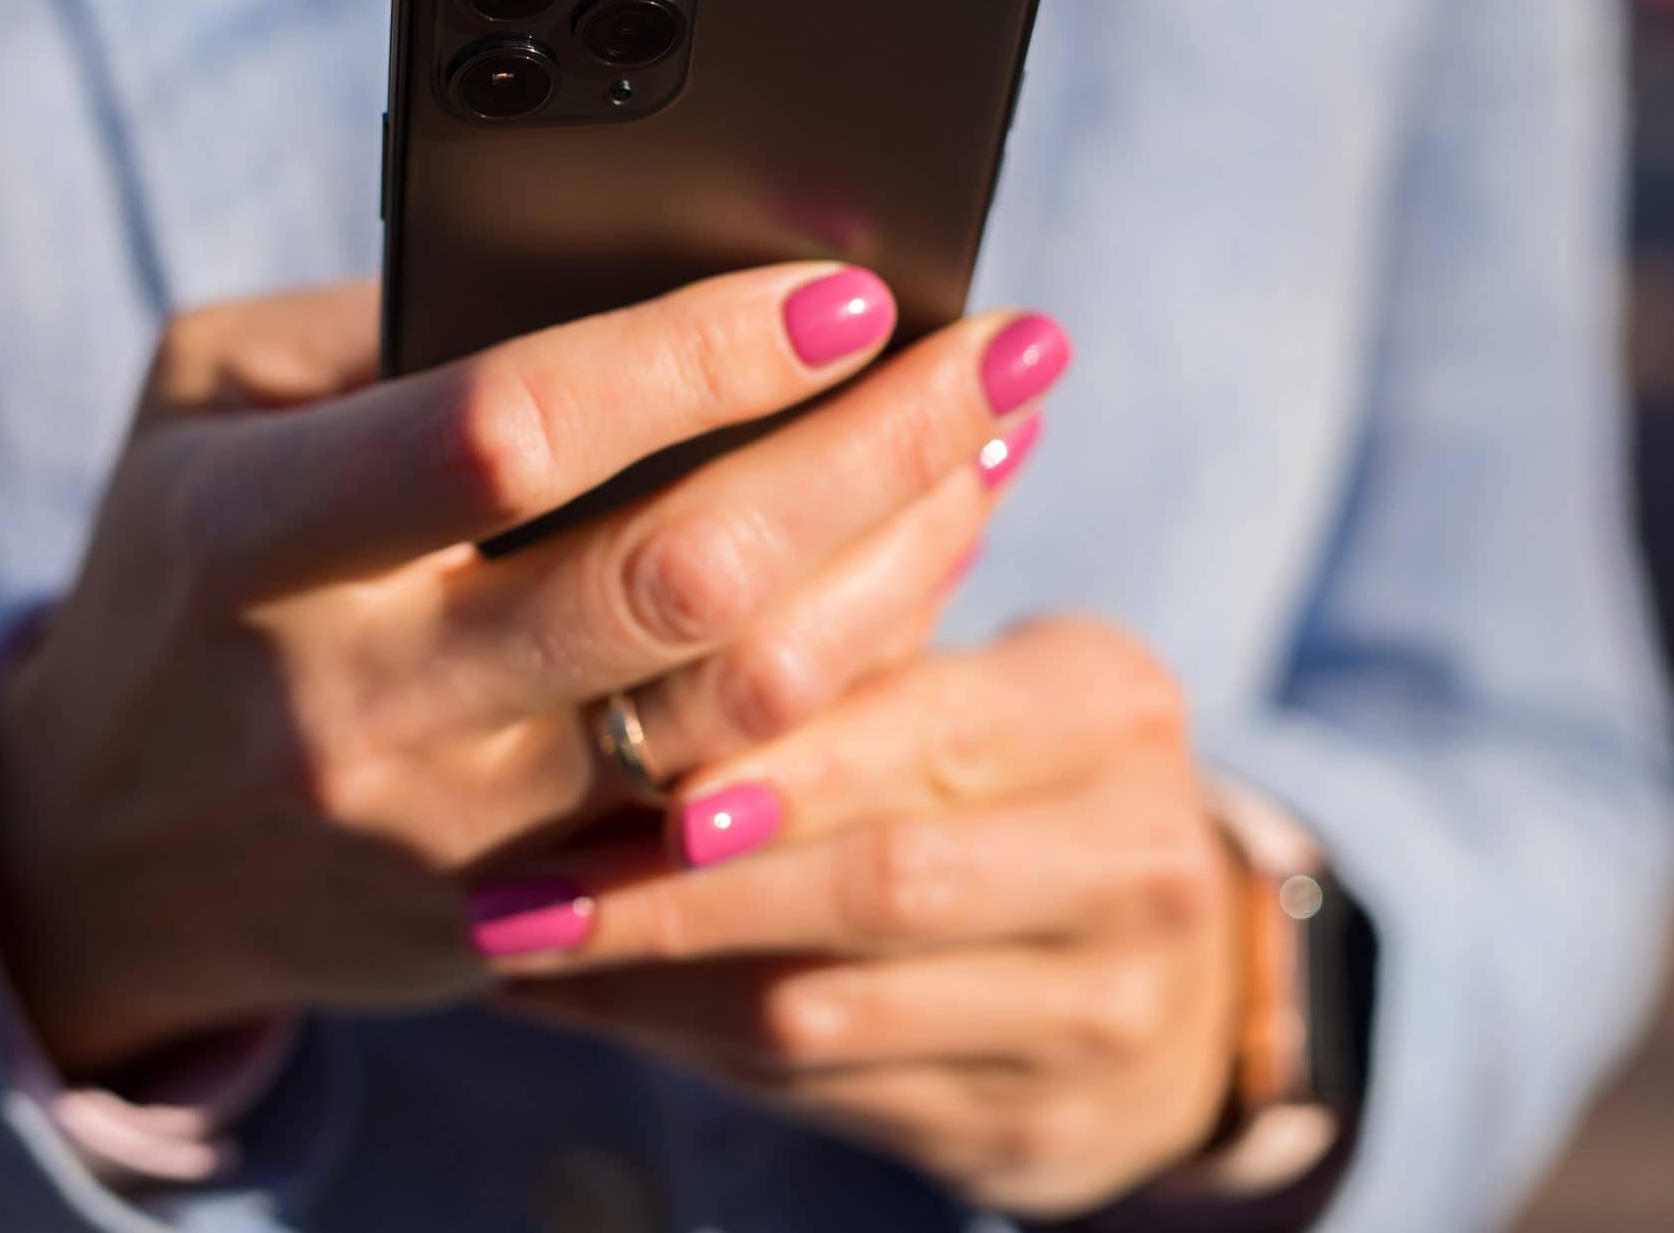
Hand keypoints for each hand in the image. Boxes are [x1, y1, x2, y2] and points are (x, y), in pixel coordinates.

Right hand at [0, 266, 1070, 1075]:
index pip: (505, 432)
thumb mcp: (204, 403)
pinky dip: (847, 688)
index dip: (692, 356)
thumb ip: (378, 323)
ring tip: (990, 449)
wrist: (99, 859)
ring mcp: (441, 838)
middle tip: (1004, 349)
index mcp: (249, 542)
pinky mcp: (516, 923)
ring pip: (737, 710)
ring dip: (902, 568)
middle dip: (872, 451)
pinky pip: (731, 810)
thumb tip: (622, 260)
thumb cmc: (177, 569)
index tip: (841, 287)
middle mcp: (350, 705)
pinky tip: (918, 583)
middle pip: (674, 581)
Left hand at [491, 617, 1241, 1220]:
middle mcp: (1137, 866)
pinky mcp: (1035, 1127)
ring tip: (512, 944)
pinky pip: (821, 1095)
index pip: (927, 724)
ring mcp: (1098, 1015)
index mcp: (1113, 709)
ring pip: (831, 1012)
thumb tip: (661, 545)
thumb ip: (847, 629)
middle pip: (880, 881)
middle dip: (674, 889)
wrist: (1161, 965)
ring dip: (650, 982)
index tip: (598, 744)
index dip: (763, 746)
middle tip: (513, 885)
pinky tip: (584, 1004)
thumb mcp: (968, 673)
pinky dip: (685, 1048)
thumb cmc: (1004, 769)